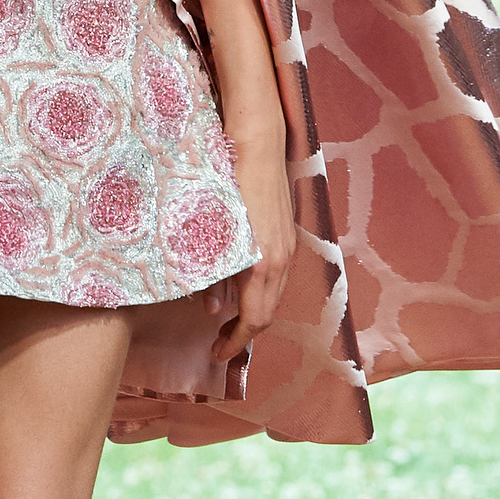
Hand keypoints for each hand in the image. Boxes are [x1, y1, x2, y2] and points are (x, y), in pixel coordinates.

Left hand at [210, 126, 296, 365]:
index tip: (217, 355)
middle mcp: (281, 260)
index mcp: (263, 264)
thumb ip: (213, 274)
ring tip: (227, 320)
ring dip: (252, 312)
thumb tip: (212, 309)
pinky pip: (275, 276)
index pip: (255, 320)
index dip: (236, 342)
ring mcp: (287, 246)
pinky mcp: (285, 234)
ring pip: (273, 295)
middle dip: (244, 333)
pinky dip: (259, 291)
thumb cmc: (227, 183)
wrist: (257, 143)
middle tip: (219, 343)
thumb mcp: (212, 233)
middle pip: (268, 312)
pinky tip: (240, 287)